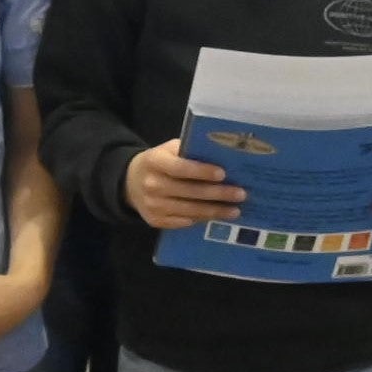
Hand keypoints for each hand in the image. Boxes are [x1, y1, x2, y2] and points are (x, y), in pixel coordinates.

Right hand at [124, 138, 244, 230]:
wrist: (130, 182)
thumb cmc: (159, 162)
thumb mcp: (168, 150)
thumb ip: (189, 152)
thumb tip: (222, 158)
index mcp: (155, 162)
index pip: (180, 168)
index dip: (202, 171)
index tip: (223, 174)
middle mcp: (152, 185)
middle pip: (189, 192)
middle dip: (218, 194)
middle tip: (240, 194)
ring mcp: (152, 205)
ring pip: (189, 211)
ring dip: (215, 211)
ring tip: (235, 210)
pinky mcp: (155, 220)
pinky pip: (183, 222)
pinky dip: (201, 219)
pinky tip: (216, 216)